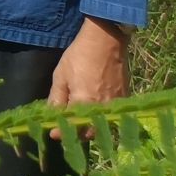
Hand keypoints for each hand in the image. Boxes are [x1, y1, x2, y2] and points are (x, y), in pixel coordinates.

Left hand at [47, 17, 129, 137]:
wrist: (106, 41)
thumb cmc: (79, 56)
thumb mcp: (61, 76)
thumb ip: (57, 98)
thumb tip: (51, 116)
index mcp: (84, 103)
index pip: (71, 126)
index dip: (60, 132)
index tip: (52, 133)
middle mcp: (102, 109)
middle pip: (89, 131)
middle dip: (77, 133)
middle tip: (65, 128)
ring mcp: (115, 105)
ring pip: (101, 126)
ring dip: (89, 128)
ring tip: (78, 123)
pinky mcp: (124, 99)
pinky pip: (111, 116)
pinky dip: (101, 119)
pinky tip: (93, 114)